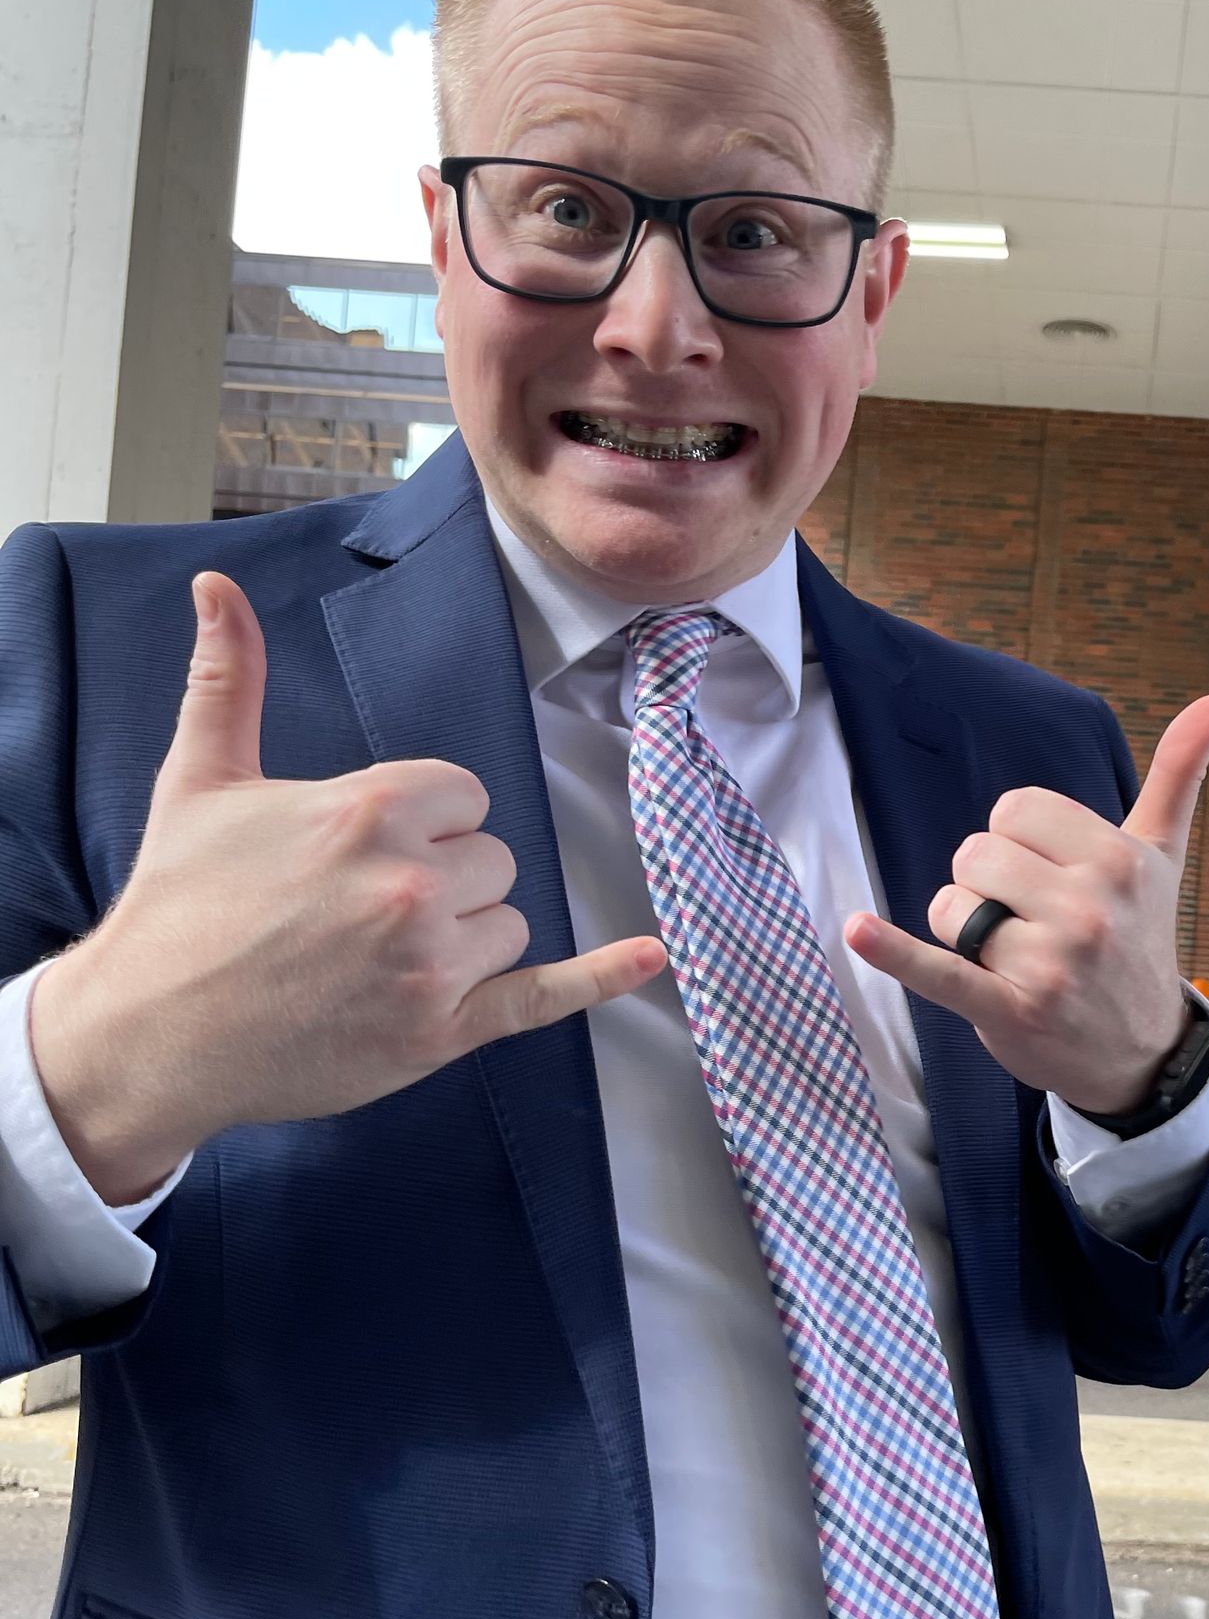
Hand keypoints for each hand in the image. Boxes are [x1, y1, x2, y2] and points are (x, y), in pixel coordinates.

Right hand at [31, 571, 666, 1203]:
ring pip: (507, 922)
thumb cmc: (178, 903)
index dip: (423, 821)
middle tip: (353, 910)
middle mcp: (414, 884)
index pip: (464, 795)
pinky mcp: (441, 1033)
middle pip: (492, 858)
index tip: (362, 850)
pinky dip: (601, 978)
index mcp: (372, 810)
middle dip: (440, 877)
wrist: (151, 1032)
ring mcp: (433, 965)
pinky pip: (543, 995)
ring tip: (373, 956)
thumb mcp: (202, 779)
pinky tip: (649, 956)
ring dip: (463, 936)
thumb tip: (217, 585)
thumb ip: (230, 679)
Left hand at [846, 695, 1208, 1114]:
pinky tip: (858, 931)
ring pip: (953, 906)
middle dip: (986, 885)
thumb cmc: (1139, 941)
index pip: (1014, 809)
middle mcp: (1089, 908)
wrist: (1141, 1052)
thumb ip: (1179, 776)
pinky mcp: (1010, 1009)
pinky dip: (894, 952)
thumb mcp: (1162, 857)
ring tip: (1014, 958)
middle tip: (1030, 922)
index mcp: (1118, 859)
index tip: (1049, 876)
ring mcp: (1049, 962)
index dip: (1017, 841)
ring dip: (966, 931)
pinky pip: (939, 970)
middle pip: (976, 853)